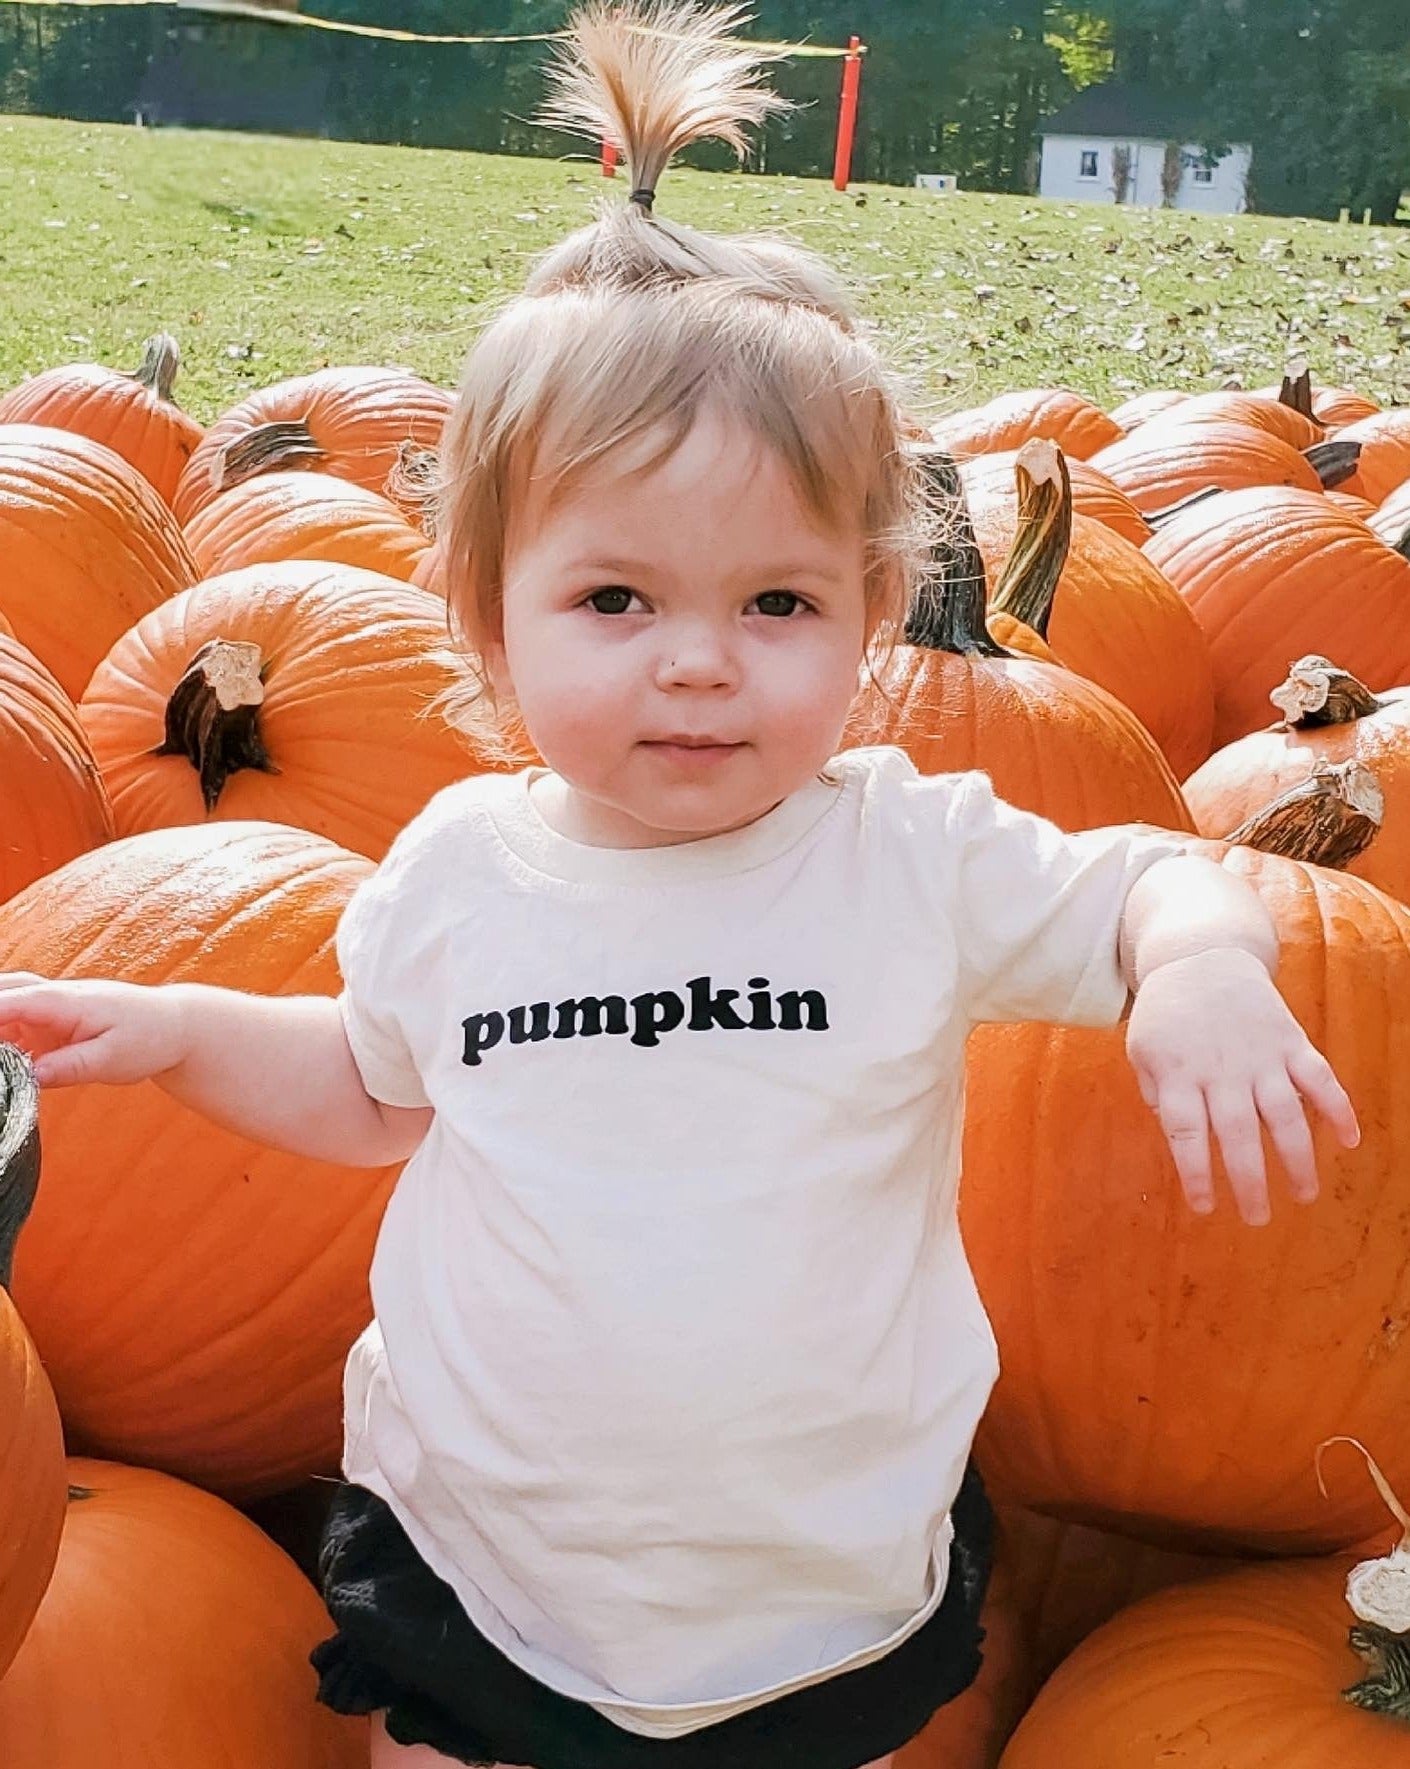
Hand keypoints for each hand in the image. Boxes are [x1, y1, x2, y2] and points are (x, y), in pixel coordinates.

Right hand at [0, 972, 188, 1087]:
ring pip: (2, 1004)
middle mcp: (50, 996)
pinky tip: (7, 1063)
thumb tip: (30, 1077)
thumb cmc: (149, 1036)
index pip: (8, 1002)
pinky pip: (11, 1022)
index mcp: (64, 1001)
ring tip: (1, 1063)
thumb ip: (69, 1067)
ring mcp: (47, 1006)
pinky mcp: (47, 1020)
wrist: (172, 1024)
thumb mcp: (112, 1059)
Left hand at [1126, 947, 1359, 1225]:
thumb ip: (1157, 1092)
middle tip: (1257, 1219)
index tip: (1206, 1208)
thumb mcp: (1142, 1049)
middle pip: (1238, 1133)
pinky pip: (1320, 1078)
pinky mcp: (1291, 1042)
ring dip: (1298, 1158)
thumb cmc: (1167, 1014)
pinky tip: (1351, 1142)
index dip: (1196, 1173)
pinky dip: (1338, 1108)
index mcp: (1180, 1073)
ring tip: (1305, 1195)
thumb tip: (1175, 1134)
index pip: (1186, 1133)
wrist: (1201, 956)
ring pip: (1285, 1114)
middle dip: (1250, 1181)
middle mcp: (1223, 1069)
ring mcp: (1261, 1056)